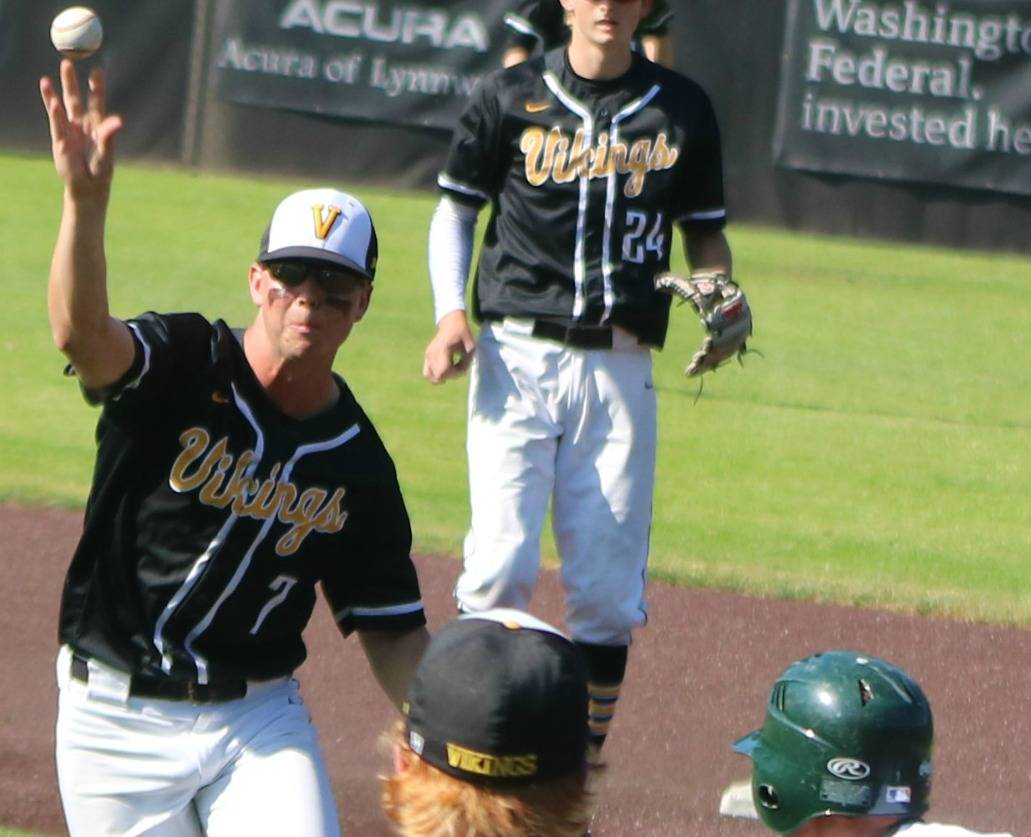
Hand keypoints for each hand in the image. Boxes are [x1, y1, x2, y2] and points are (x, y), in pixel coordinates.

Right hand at [39, 60, 122, 199]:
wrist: (87, 186)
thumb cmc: (100, 171)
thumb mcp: (107, 154)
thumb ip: (109, 137)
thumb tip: (118, 121)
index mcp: (98, 125)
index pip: (96, 101)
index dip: (97, 86)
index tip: (98, 70)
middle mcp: (82, 124)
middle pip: (76, 98)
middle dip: (71, 81)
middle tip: (67, 61)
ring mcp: (69, 130)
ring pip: (61, 107)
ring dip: (54, 92)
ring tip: (45, 79)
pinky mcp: (60, 140)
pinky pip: (56, 121)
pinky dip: (53, 110)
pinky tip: (50, 97)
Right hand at [423, 310, 475, 383]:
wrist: (451, 323)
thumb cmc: (462, 334)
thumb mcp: (470, 348)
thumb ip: (466, 363)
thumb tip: (458, 374)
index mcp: (442, 350)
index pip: (443, 372)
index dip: (454, 374)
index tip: (462, 366)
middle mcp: (431, 354)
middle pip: (437, 377)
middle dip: (449, 376)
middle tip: (457, 367)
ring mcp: (427, 355)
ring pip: (429, 376)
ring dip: (441, 376)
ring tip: (451, 368)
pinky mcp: (426, 356)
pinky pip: (427, 372)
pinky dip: (436, 374)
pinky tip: (446, 366)